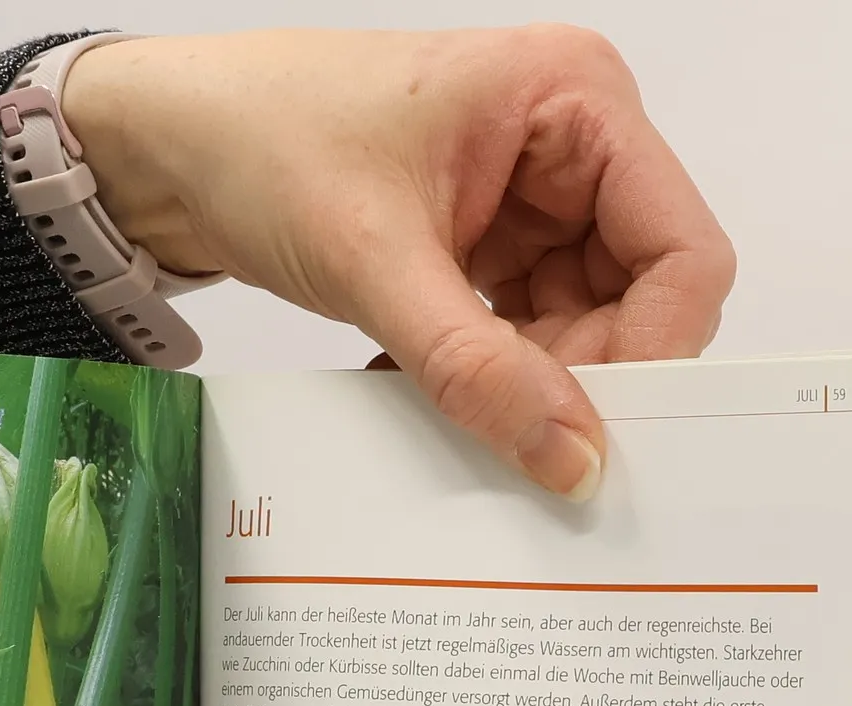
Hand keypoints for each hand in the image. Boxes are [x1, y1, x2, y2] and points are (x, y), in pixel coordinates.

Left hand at [67, 26, 734, 500]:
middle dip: (581, 379)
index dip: (652, 350)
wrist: (171, 146)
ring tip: (448, 410)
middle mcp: (570, 149)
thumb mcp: (378, 263)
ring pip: (577, 334)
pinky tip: (422, 392)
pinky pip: (518, 340)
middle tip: (513, 442)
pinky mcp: (483, 252)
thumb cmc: (264, 142)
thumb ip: (478, 367)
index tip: (596, 432)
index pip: (681, 251)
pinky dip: (482, 380)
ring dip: (522, 389)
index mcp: (576, 102)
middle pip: (636, 302)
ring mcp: (528, 205)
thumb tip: (572, 456)